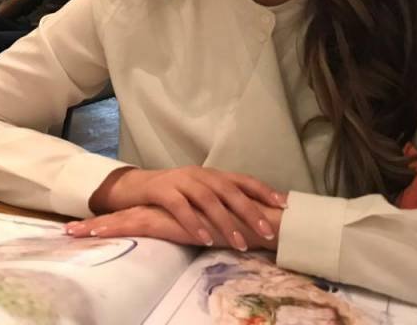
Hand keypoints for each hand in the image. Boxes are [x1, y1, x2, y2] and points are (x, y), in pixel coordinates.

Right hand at [88, 166, 286, 250]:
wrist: (133, 188)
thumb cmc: (172, 195)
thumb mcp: (199, 195)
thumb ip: (220, 202)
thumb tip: (252, 218)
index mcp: (212, 174)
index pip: (242, 180)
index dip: (264, 190)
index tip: (284, 205)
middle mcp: (199, 174)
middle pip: (230, 190)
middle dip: (250, 211)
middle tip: (267, 232)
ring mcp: (180, 180)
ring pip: (208, 199)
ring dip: (225, 222)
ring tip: (239, 243)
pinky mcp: (161, 190)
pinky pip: (180, 207)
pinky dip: (194, 223)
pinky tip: (204, 239)